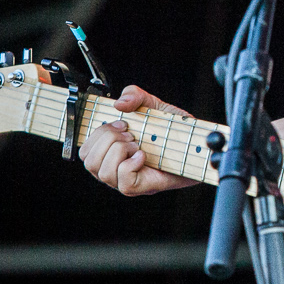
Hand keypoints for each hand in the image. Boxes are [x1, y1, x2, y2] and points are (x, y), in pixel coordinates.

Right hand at [80, 84, 198, 195]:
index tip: (121, 123)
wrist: (200, 145)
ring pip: (103, 173)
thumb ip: (135, 96)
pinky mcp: (143, 187)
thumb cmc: (174, 130)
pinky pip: (124, 183)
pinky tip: (143, 156)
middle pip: (89, 161)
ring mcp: (128, 180)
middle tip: (131, 135)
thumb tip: (119, 102)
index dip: (97, 134)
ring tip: (138, 145)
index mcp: (112, 152)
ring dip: (119, 152)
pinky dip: (131, 165)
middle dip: (108, 140)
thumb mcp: (153, 106)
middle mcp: (116, 168)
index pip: (84, 151)